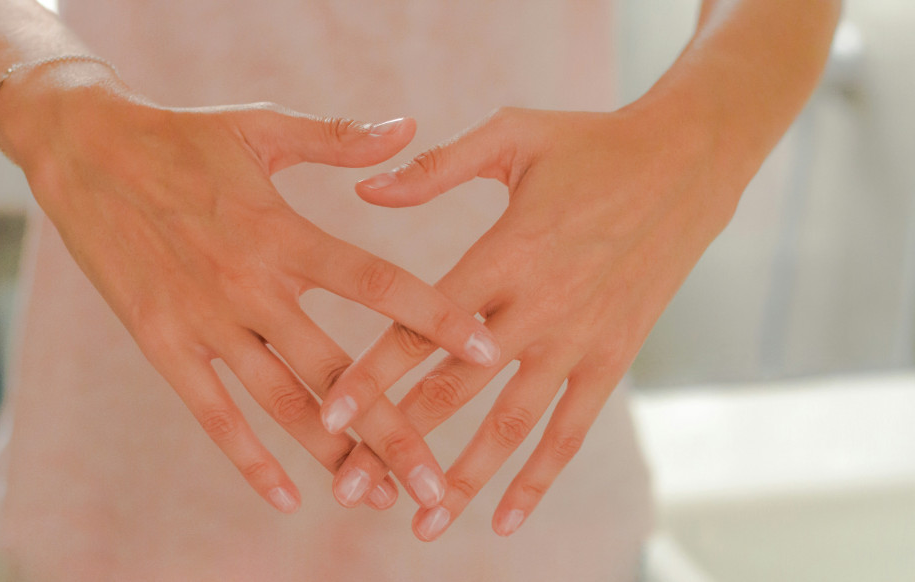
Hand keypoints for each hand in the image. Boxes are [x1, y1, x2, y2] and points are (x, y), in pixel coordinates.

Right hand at [0, 66, 500, 512]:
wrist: (83, 150)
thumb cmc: (183, 138)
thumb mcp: (263, 128)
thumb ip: (340, 138)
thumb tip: (411, 125)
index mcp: (283, 232)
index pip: (377, 283)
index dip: (435, 317)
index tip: (486, 350)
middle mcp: (250, 285)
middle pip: (337, 370)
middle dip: (393, 429)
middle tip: (439, 482)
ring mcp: (204, 321)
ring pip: (281, 404)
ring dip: (334, 455)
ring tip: (380, 498)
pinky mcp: (161, 344)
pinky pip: (212, 413)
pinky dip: (247, 459)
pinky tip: (287, 497)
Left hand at [322, 105, 735, 538]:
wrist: (689, 164)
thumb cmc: (591, 145)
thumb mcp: (513, 136)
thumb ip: (436, 169)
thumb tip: (365, 188)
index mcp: (502, 254)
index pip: (421, 325)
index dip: (371, 373)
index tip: (329, 416)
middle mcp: (537, 307)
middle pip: (453, 389)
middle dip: (397, 442)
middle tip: (350, 489)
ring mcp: (578, 339)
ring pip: (509, 424)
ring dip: (464, 479)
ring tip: (422, 524)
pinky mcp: (612, 357)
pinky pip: (571, 430)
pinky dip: (539, 478)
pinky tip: (506, 521)